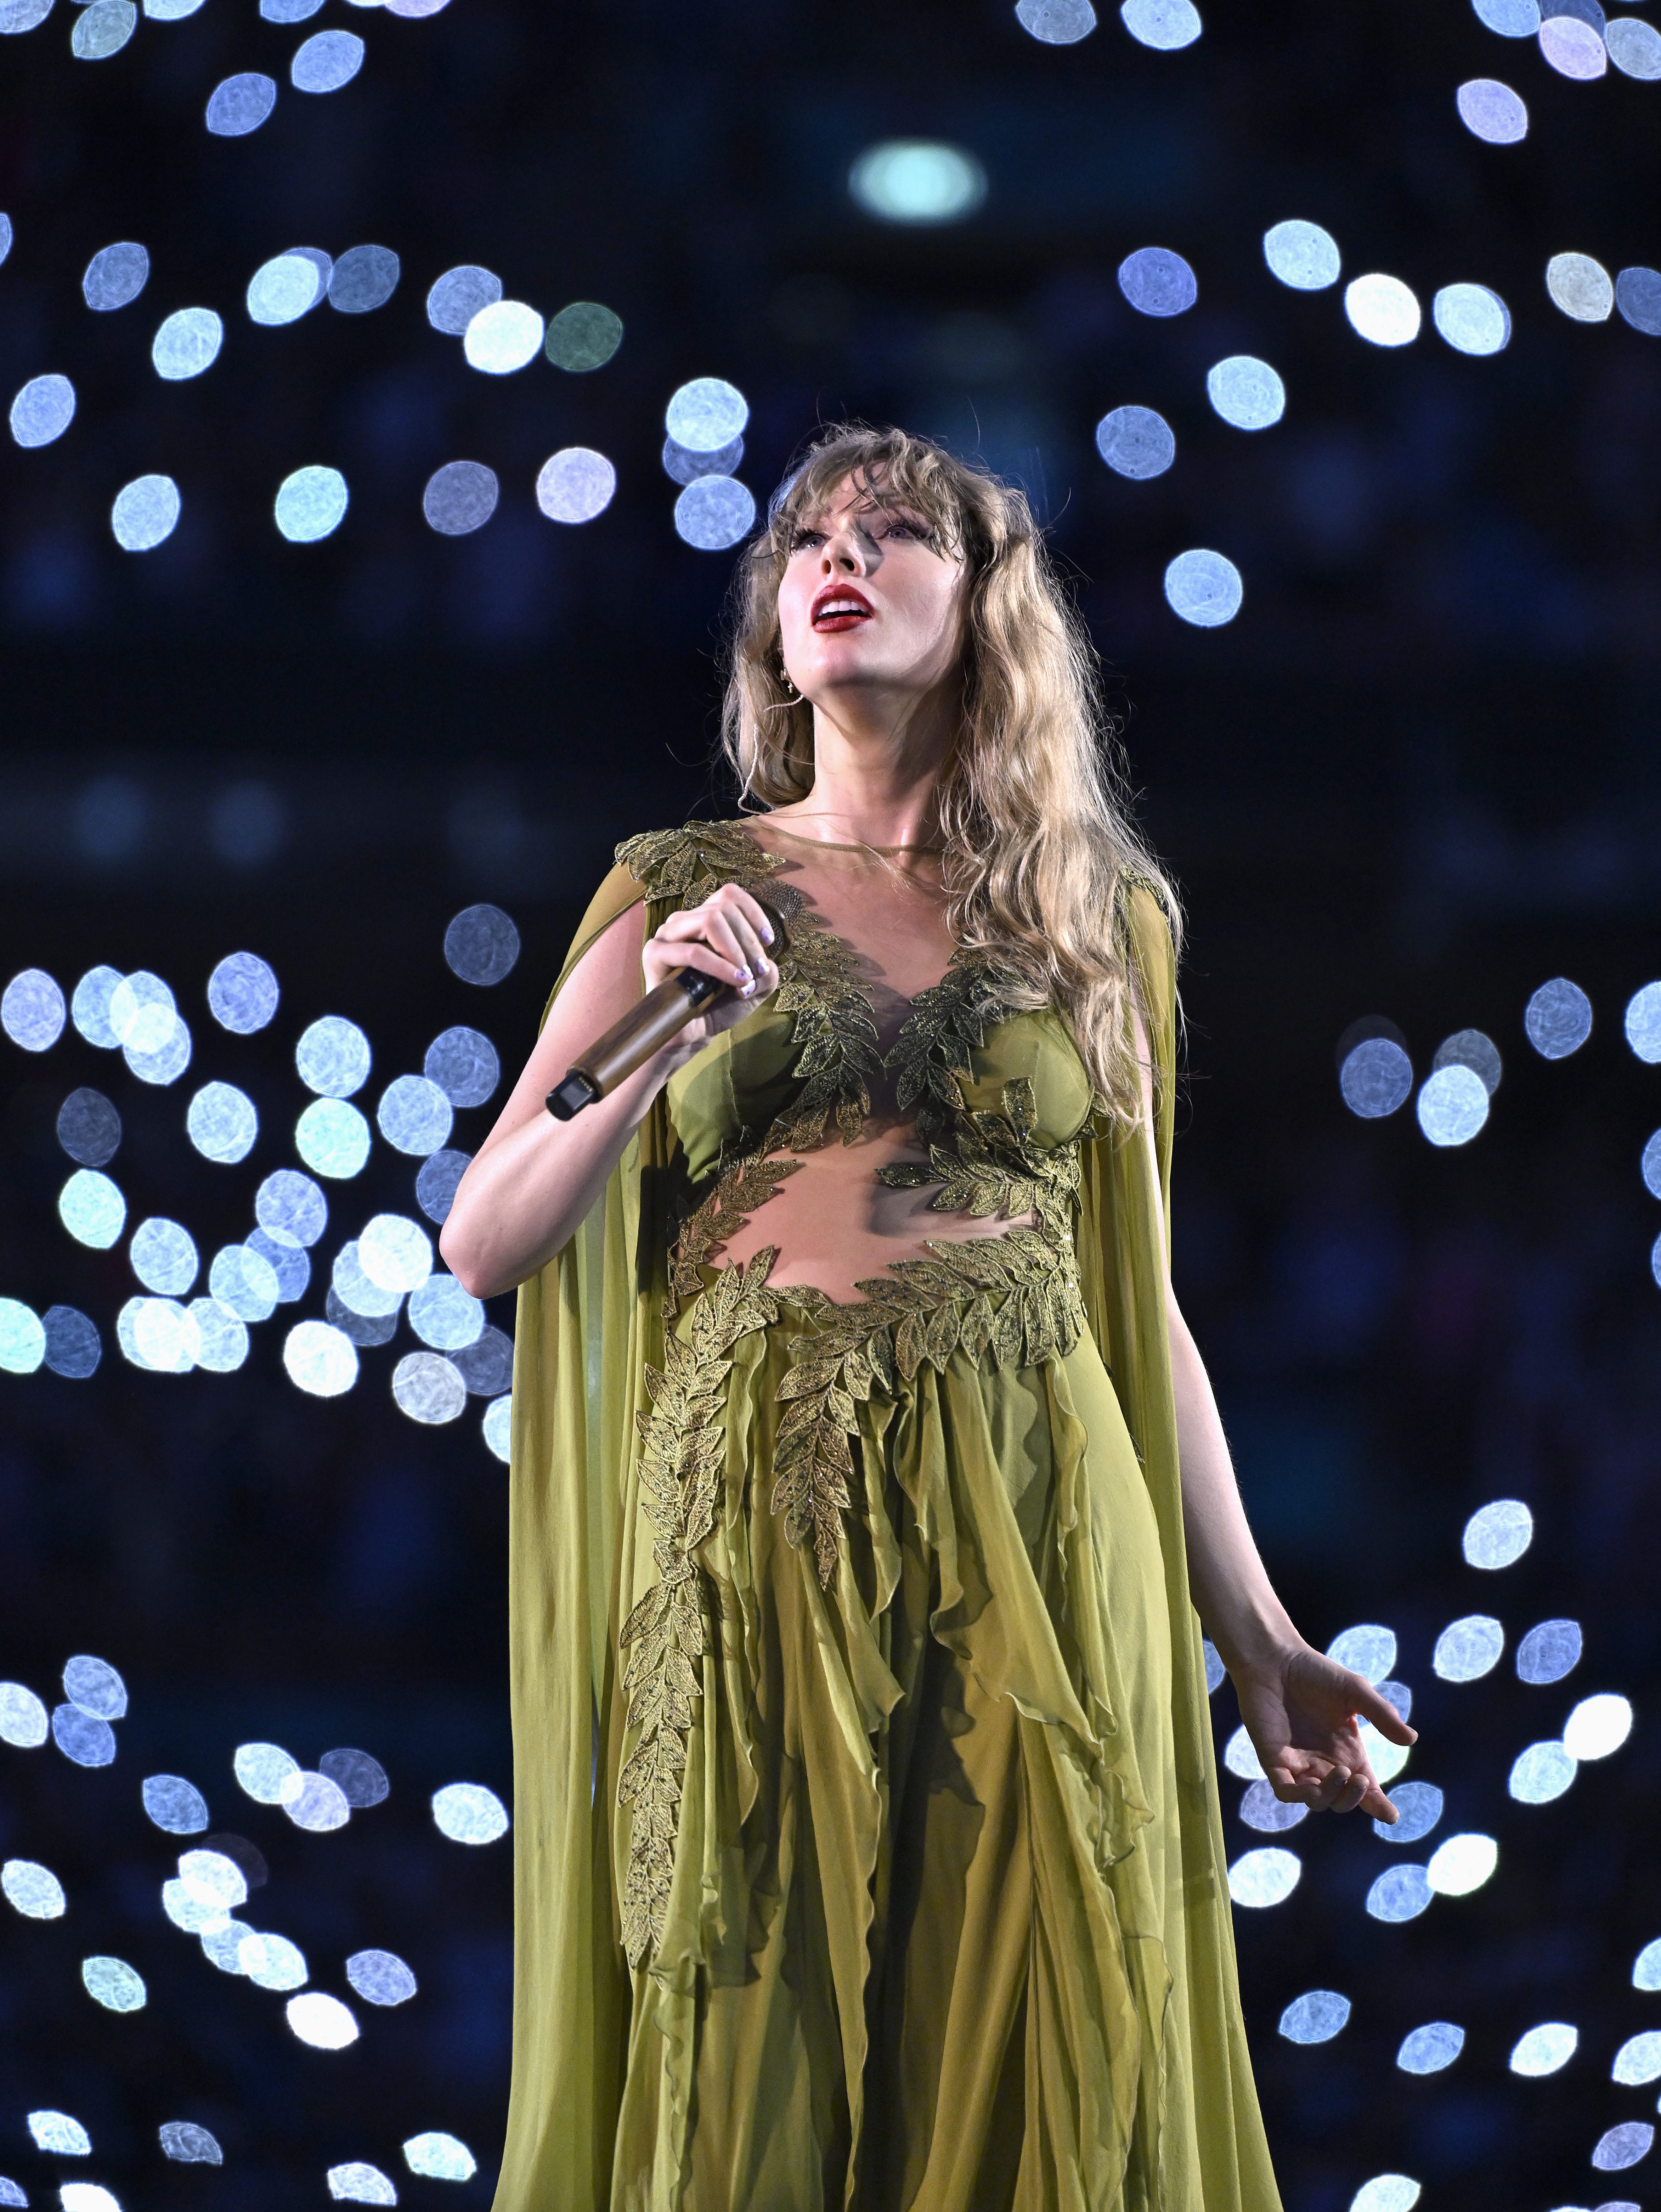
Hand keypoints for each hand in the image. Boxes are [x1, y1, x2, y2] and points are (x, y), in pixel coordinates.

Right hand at [642, 883, 780, 1056]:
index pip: (729, 894)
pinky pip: (693, 952)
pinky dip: (720, 966)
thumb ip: (767, 968)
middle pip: (724, 907)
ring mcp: (667, 935)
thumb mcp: (756, 984)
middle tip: (758, 970)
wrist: (695, 1033)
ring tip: (746, 977)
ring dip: (736, 949)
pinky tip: (735, 982)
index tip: (768, 942)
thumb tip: (766, 960)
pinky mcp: (655, 954)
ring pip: (710, 920)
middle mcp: (684, 922)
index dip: (754, 913)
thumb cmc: (722, 1004)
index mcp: (704, 919)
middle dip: (749, 939)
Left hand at [1230, 1642, 1416, 1822]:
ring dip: (1331, 1796)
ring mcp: (1298, 1763)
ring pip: (1317, 1801)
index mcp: (1347, 1752)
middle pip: (1343, 1800)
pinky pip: (1285, 1791)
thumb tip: (1411, 1739)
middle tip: (1358, 1778)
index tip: (1391, 1816)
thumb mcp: (1355, 1691)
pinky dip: (1299, 1796)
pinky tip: (1311, 1788)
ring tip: (1341, 1772)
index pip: (1366, 1788)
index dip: (1379, 1805)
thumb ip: (1382, 1714)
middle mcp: (1324, 1763)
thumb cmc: (1315, 1672)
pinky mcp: (1273, 1760)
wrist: (1275, 1659)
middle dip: (1354, 1798)